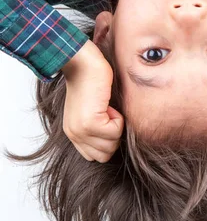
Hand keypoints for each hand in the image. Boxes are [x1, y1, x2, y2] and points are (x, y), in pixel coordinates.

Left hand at [62, 47, 123, 162]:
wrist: (84, 63)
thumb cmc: (92, 82)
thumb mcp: (91, 112)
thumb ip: (97, 131)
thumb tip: (113, 143)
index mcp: (73, 134)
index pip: (96, 157)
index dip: (107, 141)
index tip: (105, 121)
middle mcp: (74, 135)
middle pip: (106, 154)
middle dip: (114, 136)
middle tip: (107, 114)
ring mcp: (81, 130)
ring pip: (112, 145)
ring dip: (116, 126)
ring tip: (106, 108)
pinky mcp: (90, 123)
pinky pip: (116, 132)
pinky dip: (118, 118)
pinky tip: (107, 105)